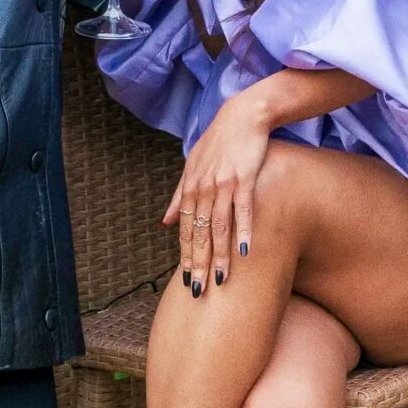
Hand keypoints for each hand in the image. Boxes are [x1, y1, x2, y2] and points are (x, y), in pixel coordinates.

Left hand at [167, 94, 270, 294]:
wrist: (244, 116)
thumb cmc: (219, 142)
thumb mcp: (192, 167)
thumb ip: (178, 197)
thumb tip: (163, 223)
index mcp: (190, 189)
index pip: (184, 231)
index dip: (184, 257)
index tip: (186, 280)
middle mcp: (203, 189)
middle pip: (199, 234)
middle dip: (198, 264)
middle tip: (198, 291)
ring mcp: (224, 185)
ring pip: (219, 228)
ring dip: (219, 256)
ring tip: (220, 280)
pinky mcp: (244, 178)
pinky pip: (243, 209)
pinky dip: (243, 230)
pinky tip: (244, 250)